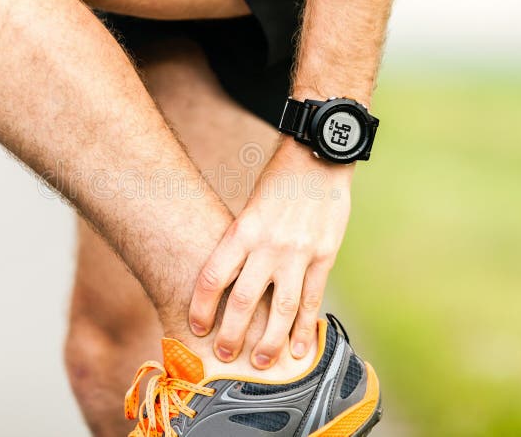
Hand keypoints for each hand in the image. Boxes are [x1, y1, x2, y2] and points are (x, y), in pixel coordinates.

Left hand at [188, 142, 353, 368]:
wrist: (318, 158)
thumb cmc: (278, 181)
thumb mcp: (251, 208)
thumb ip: (243, 243)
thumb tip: (231, 280)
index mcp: (243, 230)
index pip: (214, 277)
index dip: (202, 307)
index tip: (196, 327)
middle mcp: (268, 245)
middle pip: (245, 301)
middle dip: (232, 333)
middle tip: (225, 354)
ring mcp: (298, 253)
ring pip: (282, 308)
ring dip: (270, 340)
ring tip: (262, 362)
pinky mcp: (324, 256)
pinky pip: (313, 299)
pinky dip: (306, 327)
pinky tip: (301, 348)